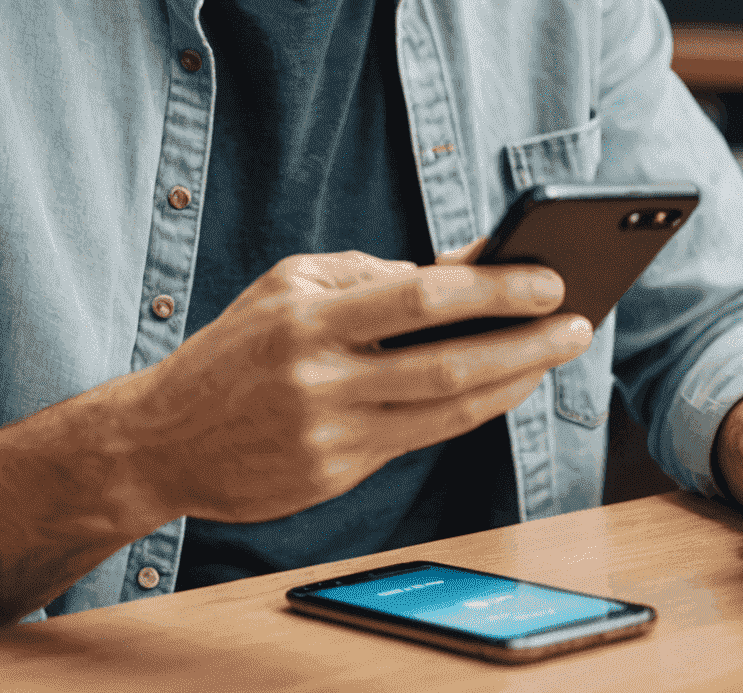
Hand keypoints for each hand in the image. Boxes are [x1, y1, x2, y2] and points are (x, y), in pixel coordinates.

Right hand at [121, 243, 590, 526]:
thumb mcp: (286, 287)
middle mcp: (321, 377)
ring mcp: (330, 433)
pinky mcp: (336, 474)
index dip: (492, 289)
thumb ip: (366, 274)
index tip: (546, 276)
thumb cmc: (237, 348)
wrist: (163, 438)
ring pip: (446, 409)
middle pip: (447, 361)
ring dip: (513, 380)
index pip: (420, 296)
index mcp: (308, 317)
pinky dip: (471, 411)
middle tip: (578, 319)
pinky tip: (504, 387)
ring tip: (556, 353)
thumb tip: (454, 269)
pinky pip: (421, 438)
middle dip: (524, 341)